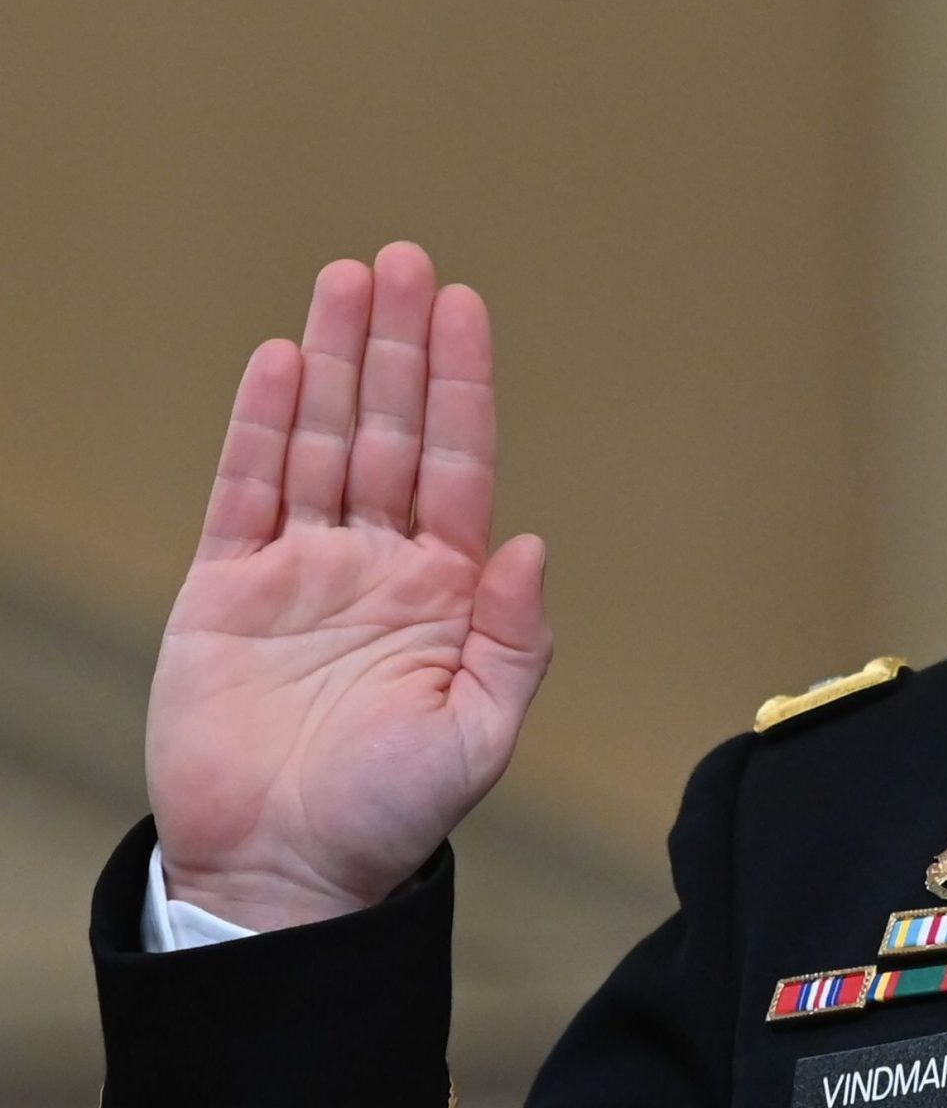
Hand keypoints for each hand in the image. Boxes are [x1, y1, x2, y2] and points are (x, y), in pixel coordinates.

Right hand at [146, 243, 551, 929]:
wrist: (284, 875)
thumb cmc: (390, 813)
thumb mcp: (480, 734)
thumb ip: (515, 638)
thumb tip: (534, 543)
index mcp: (446, 589)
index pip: (460, 460)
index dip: (463, 382)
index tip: (464, 306)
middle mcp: (376, 561)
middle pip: (392, 428)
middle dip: (397, 343)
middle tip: (401, 257)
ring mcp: (300, 568)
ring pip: (322, 440)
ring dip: (335, 360)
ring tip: (344, 278)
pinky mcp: (226, 590)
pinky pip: (246, 490)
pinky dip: (262, 426)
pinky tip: (281, 363)